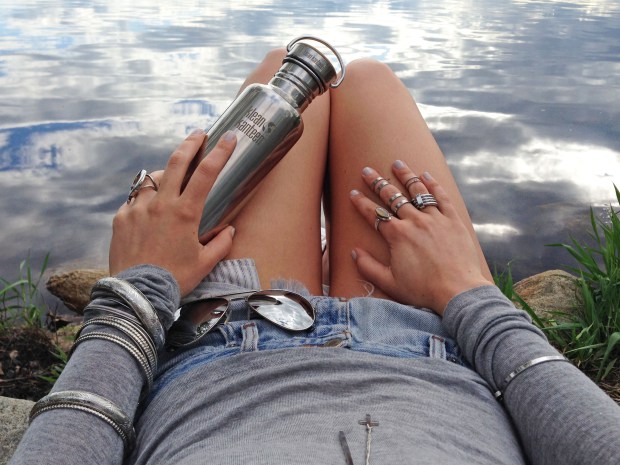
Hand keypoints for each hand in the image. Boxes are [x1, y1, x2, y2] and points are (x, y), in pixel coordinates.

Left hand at [109, 130, 236, 295]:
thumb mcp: (205, 264)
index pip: (206, 173)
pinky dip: (145, 199)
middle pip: (176, 162)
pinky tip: (149, 212)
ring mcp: (138, 208)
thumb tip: (229, 230)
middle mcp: (161, 204)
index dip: (220, 152)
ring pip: (152, 178)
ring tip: (169, 182)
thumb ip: (221, 244)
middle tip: (198, 134)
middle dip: (190, 143)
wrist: (137, 293)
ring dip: (164, 175)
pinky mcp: (121, 217)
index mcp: (185, 213)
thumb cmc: (174, 279)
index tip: (229, 138)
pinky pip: (135, 199)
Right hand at [349, 160, 492, 314]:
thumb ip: (368, 267)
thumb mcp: (390, 283)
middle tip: (367, 170)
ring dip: (405, 176)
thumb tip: (354, 252)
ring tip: (397, 164)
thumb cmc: (423, 290)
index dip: (361, 202)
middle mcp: (415, 221)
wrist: (458, 291)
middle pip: (392, 196)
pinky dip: (434, 184)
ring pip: (417, 191)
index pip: (374, 214)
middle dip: (377, 182)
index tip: (353, 192)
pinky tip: (427, 175)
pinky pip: (442, 197)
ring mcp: (435, 219)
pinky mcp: (453, 221)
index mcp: (397, 235)